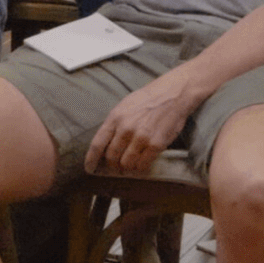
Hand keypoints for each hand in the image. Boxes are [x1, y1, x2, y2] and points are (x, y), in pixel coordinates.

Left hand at [85, 70, 202, 175]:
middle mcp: (126, 128)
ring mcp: (141, 137)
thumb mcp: (124, 106)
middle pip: (111, 157)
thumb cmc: (148, 99)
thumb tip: (105, 143)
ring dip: (127, 168)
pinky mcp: (156, 144)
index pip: (97, 144)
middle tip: (117, 166)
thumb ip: (114, 124)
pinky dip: (141, 168)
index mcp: (115, 117)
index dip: (91, 159)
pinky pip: (143, 165)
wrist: (173, 94)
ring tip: (130, 165)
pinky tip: (142, 165)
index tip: (89, 168)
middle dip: (113, 165)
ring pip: (126, 164)